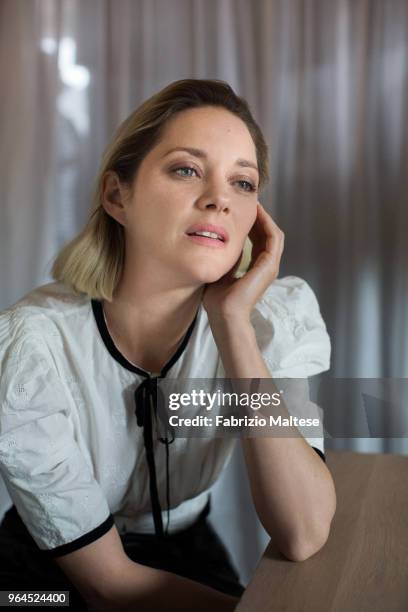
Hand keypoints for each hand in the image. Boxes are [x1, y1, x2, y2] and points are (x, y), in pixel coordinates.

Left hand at [202, 202, 283, 321]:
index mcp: (256, 269)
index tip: (242, 210)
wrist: (225, 315)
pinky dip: (267, 223)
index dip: (252, 224)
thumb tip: (222, 242)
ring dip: (265, 218)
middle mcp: (266, 266)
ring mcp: (270, 266)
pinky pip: (274, 238)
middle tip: (249, 202)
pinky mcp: (269, 265)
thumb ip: (226, 258)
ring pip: (273, 234)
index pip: (259, 240)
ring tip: (254, 204)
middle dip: (260, 218)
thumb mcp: (221, 272)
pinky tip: (257, 212)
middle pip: (267, 234)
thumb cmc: (218, 300)